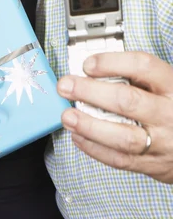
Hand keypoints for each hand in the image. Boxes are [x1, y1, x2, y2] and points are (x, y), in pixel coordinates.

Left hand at [57, 51, 172, 183]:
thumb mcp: (164, 85)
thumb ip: (137, 77)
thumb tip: (92, 71)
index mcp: (172, 85)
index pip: (142, 66)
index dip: (111, 62)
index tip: (87, 64)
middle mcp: (169, 113)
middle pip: (127, 101)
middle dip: (90, 92)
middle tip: (66, 86)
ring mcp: (162, 142)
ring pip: (123, 136)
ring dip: (89, 125)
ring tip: (67, 115)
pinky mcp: (154, 164)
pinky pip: (121, 159)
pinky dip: (95, 148)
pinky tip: (79, 136)